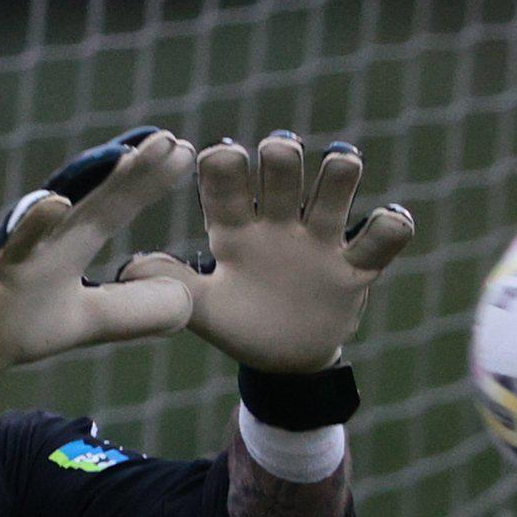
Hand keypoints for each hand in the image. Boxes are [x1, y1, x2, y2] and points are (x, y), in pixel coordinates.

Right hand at [0, 127, 198, 377]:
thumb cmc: (27, 320)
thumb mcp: (93, 321)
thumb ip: (137, 310)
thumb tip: (185, 301)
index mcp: (75, 238)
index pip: (118, 203)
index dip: (150, 180)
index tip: (186, 153)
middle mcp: (53, 234)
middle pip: (101, 197)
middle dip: (135, 170)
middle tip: (174, 142)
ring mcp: (27, 248)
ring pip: (64, 209)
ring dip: (93, 184)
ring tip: (130, 156)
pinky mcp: (2, 269)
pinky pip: (18, 242)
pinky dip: (34, 222)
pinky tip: (54, 204)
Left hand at [126, 132, 415, 373]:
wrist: (284, 362)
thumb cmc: (239, 323)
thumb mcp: (202, 308)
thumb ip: (171, 283)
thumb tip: (125, 269)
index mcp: (236, 227)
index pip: (227, 179)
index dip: (224, 163)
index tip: (220, 157)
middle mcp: (279, 221)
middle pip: (283, 166)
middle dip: (281, 154)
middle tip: (278, 155)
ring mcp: (320, 240)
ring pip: (336, 185)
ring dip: (339, 171)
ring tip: (340, 167)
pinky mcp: (354, 269)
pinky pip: (380, 240)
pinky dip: (390, 226)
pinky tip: (388, 220)